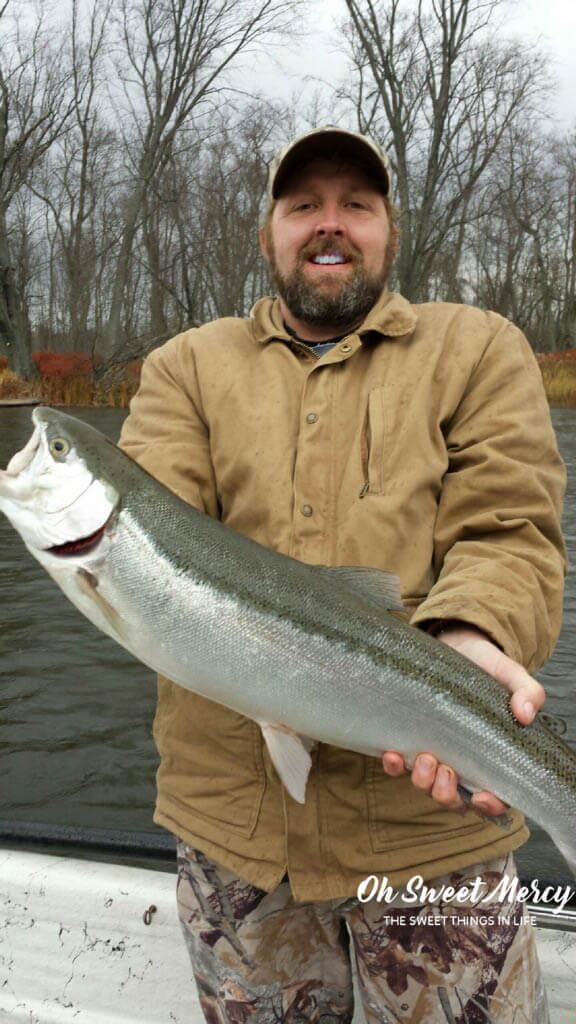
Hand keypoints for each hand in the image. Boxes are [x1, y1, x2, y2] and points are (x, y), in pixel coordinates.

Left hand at [382, 623, 545, 815]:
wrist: (455, 645)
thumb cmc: (485, 666)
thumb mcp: (509, 674)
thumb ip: (526, 691)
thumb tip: (525, 715)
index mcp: (490, 757)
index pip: (495, 796)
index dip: (490, 805)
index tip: (480, 797)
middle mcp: (461, 762)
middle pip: (455, 800)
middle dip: (447, 795)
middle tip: (446, 770)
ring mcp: (434, 754)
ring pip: (426, 787)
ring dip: (423, 782)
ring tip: (425, 758)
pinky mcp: (410, 740)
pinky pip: (398, 767)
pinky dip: (394, 767)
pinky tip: (392, 754)